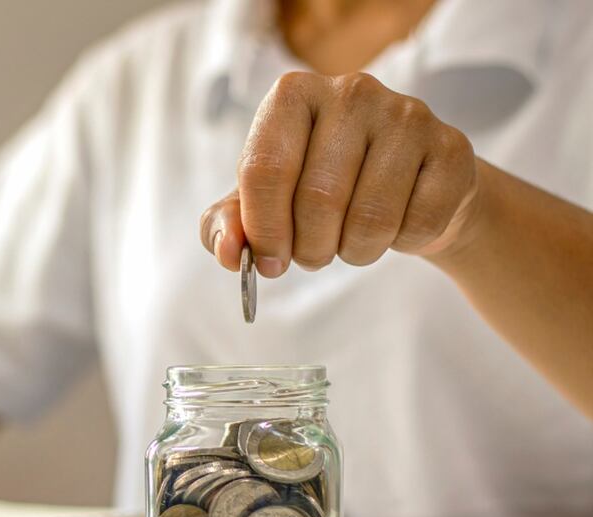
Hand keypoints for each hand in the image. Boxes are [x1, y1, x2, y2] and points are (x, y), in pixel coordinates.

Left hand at [200, 72, 479, 275]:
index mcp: (292, 95)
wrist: (406, 187)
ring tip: (350, 241)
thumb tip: (227, 252)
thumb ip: (228, 225)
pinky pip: (417, 224)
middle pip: (318, 199)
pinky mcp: (452, 148)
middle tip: (313, 255)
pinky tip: (397, 225)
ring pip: (370, 219)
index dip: (263, 230)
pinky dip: (400, 244)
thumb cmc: (319, 190)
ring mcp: (408, 115)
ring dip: (354, 251)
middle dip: (310, 248)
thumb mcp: (262, 203)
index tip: (268, 262)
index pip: (264, 170)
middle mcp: (351, 91)